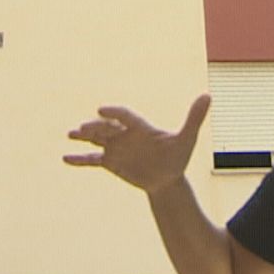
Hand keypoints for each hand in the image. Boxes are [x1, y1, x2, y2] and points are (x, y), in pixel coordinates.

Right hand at [64, 95, 211, 195]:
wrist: (167, 178)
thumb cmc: (177, 156)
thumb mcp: (187, 139)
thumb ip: (194, 117)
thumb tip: (208, 95)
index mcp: (141, 127)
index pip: (125, 116)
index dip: (114, 113)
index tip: (102, 110)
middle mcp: (125, 134)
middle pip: (107, 128)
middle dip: (95, 127)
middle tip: (83, 127)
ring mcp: (116, 148)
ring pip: (97, 140)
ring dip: (84, 137)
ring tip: (71, 134)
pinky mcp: (111, 162)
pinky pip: (92, 160)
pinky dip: (79, 159)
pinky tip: (65, 159)